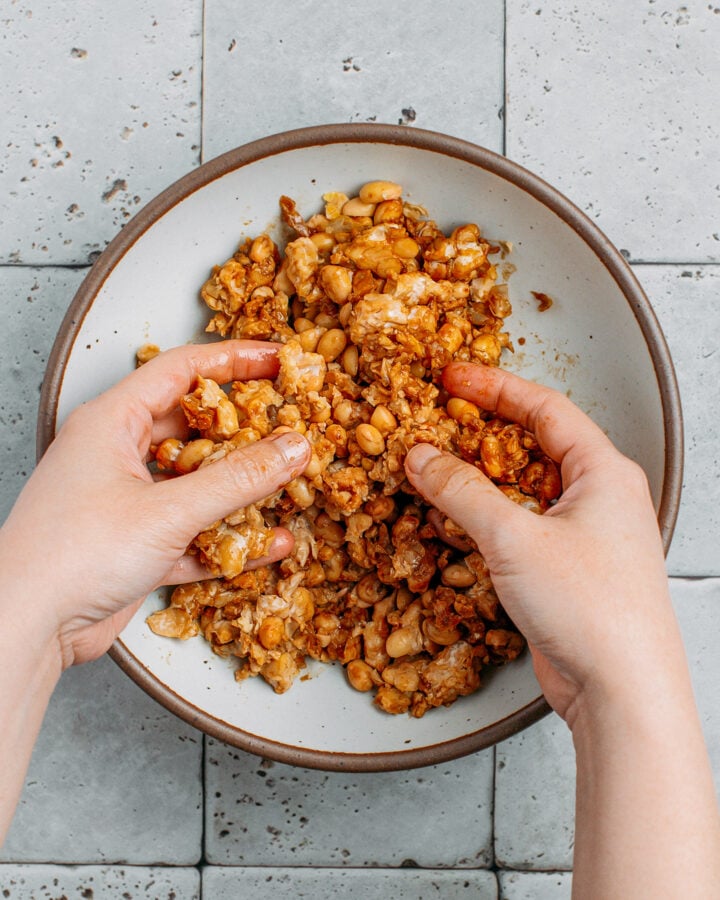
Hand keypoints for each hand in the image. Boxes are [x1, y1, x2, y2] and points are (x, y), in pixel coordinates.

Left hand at [0, 340, 309, 668]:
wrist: (25, 628)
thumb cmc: (73, 554)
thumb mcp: (168, 511)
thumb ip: (238, 479)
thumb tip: (293, 449)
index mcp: (112, 423)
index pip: (182, 370)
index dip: (236, 360)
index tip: (280, 361)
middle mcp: (117, 455)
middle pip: (194, 426)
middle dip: (245, 428)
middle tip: (291, 425)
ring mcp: (125, 501)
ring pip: (195, 482)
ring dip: (240, 488)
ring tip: (287, 482)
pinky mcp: (135, 545)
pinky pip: (193, 531)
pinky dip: (228, 538)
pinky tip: (270, 544)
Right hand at [404, 361, 674, 723]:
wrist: (622, 691)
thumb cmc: (593, 609)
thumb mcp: (515, 538)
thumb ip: (462, 492)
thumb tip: (423, 458)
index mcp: (603, 473)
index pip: (544, 409)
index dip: (493, 388)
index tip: (451, 378)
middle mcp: (598, 499)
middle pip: (531, 446)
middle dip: (480, 433)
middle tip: (436, 420)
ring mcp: (583, 536)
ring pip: (521, 490)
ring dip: (477, 480)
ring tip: (433, 469)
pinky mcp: (565, 571)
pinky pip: (519, 529)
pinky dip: (485, 520)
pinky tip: (453, 522)